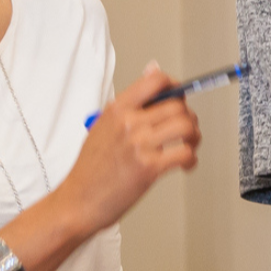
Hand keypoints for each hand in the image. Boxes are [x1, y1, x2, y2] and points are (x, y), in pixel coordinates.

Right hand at [62, 64, 201, 230]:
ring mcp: (138, 144)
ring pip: (186, 125)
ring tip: (188, 146)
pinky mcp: (148, 167)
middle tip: (186, 131)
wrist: (76, 202)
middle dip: (189, 117)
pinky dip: (191, 159)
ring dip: (195, 136)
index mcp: (116, 110)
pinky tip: (184, 164)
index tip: (180, 98)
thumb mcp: (103, 128)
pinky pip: (185, 153)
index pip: (155, 81)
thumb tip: (153, 68)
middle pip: (178, 105)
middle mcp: (128, 123)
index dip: (176, 87)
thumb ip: (130, 103)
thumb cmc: (90, 169)